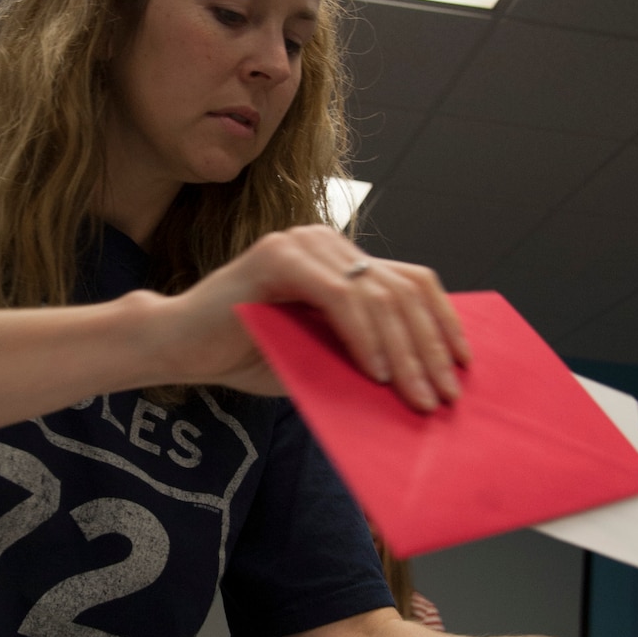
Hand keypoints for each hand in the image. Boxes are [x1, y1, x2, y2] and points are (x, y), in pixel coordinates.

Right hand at [147, 224, 468, 412]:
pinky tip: (376, 372)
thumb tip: (423, 383)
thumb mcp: (317, 354)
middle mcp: (325, 241)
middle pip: (402, 289)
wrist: (175, 347)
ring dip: (405, 351)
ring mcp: (302, 244)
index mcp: (339, 258)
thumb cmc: (242, 354)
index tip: (461, 366)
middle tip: (442, 395)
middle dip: (429, 348)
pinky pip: (340, 296)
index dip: (443, 322)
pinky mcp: (278, 258)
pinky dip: (364, 337)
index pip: (410, 280)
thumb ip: (360, 353)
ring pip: (378, 294)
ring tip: (415, 394)